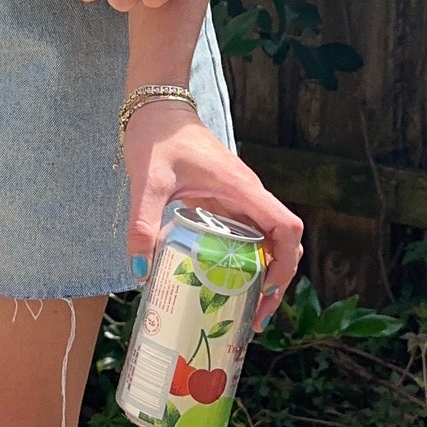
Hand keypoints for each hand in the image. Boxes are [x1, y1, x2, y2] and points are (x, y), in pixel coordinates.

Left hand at [123, 102, 302, 313]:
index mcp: (241, 189)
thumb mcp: (147, 182)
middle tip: (254, 317)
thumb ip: (143, 224)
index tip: (267, 292)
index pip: (286, 228)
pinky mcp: (227, 200)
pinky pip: (248, 235)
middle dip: (277, 281)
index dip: (286, 263)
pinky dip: (246, 261)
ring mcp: (240, 198)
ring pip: (269, 241)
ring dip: (264, 274)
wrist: (158, 109)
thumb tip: (140, 270)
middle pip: (284, 242)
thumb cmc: (158, 138)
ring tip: (243, 310)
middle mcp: (249, 195)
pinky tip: (223, 283)